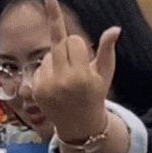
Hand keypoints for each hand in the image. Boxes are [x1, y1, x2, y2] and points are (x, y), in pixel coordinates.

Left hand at [32, 0, 120, 140]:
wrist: (80, 124)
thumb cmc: (95, 94)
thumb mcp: (105, 73)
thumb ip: (107, 50)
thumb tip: (115, 28)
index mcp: (82, 76)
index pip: (73, 40)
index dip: (79, 44)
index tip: (81, 46)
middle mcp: (62, 81)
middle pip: (58, 42)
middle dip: (66, 45)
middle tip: (71, 50)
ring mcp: (46, 86)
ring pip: (48, 54)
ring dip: (57, 59)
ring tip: (67, 75)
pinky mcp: (36, 90)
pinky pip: (40, 67)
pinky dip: (48, 70)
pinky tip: (57, 83)